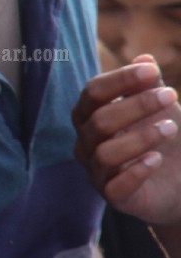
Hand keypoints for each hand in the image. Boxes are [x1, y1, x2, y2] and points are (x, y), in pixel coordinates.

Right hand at [72, 56, 180, 223]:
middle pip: (100, 120)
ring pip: (105, 153)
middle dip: (137, 106)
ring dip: (141, 137)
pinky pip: (115, 187)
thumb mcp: (159, 106)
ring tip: (171, 128)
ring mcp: (96, 171)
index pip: (93, 92)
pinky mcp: (113, 197)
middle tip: (171, 96)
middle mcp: (86, 143)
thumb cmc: (161, 135)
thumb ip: (148, 84)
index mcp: (90, 115)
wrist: (179, 178)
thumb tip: (144, 59)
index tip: (151, 71)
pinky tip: (157, 159)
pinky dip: (136, 171)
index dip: (120, 79)